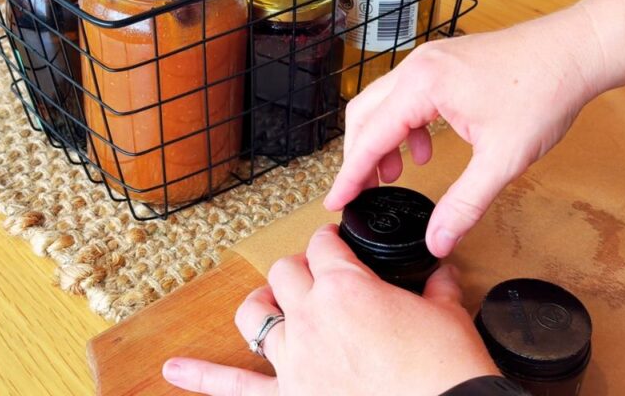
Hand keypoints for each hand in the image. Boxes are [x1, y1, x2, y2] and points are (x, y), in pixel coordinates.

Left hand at [162, 224, 498, 395]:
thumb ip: (436, 286)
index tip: (337, 245)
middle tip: (319, 277)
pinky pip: (237, 387)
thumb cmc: (447, 374)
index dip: (331, 241)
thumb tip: (440, 271)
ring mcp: (296, 360)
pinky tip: (175, 369)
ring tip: (272, 303)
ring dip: (264, 304)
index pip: (324, 245)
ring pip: (256, 313)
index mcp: (348, 289)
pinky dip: (204, 377)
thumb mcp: (449, 317)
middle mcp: (313, 318)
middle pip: (286, 271)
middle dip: (301, 269)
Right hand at [324, 10, 607, 256]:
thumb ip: (465, 203)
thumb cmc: (544, 92)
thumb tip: (438, 239)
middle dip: (362, 158)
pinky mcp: (444, 64)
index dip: (350, 175)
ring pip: (383, 104)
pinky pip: (406, 96)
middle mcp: (418, 67)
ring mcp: (430, 61)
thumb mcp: (503, 159)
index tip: (334, 202)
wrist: (575, 49)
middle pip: (365, 116)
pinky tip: (426, 149)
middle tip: (364, 195)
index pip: (370, 136)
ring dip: (383, 142)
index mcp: (423, 86)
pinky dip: (405, 127)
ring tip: (397, 176)